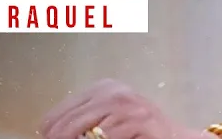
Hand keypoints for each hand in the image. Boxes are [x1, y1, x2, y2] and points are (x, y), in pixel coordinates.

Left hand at [39, 78, 204, 138]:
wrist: (176, 137)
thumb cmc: (140, 133)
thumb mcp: (108, 120)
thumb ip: (85, 121)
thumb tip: (49, 132)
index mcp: (103, 88)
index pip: (60, 112)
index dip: (51, 130)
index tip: (45, 137)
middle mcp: (115, 92)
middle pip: (68, 123)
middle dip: (58, 137)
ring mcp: (129, 106)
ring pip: (85, 133)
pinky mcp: (140, 121)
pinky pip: (107, 138)